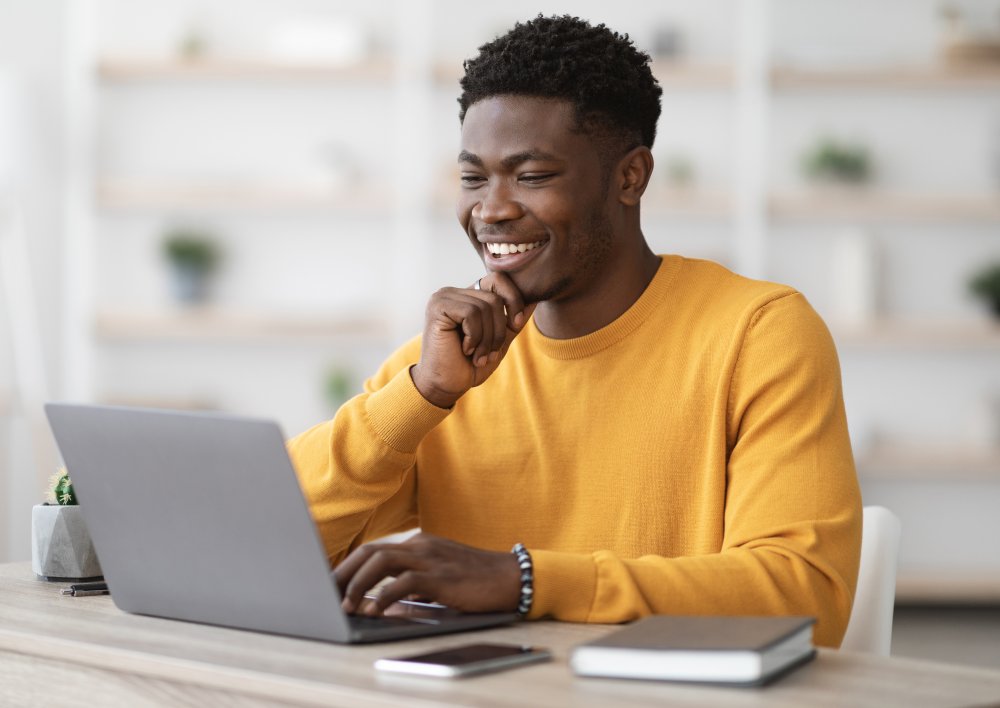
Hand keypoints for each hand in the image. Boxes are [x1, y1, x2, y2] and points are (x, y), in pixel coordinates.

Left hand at [335, 533, 520, 615]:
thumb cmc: (475, 580)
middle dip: (343, 573)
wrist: (511, 577)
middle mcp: (420, 545)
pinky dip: (385, 595)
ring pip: (381, 561)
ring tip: (345, 604)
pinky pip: (404, 582)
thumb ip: (410, 585)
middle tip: (325, 593)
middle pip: (369, 552)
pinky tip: (375, 610)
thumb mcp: (437, 578)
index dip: (348, 566)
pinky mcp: (440, 575)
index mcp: (418, 544)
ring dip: (358, 583)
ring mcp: (430, 558)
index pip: (374, 550)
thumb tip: (380, 603)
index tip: (330, 583)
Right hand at [411, 272, 535, 407]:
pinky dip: (474, 337)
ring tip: (476, 355)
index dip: (514, 300)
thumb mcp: (499, 340)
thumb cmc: (469, 365)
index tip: (515, 326)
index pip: (498, 280)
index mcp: (467, 297)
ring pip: (485, 307)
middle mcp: (454, 292)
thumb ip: (513, 319)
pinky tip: (464, 350)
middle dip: (499, 330)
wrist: (446, 385)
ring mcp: (443, 297)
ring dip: (487, 339)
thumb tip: (534, 299)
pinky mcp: (438, 307)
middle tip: (488, 353)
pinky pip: (471, 314)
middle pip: (495, 298)